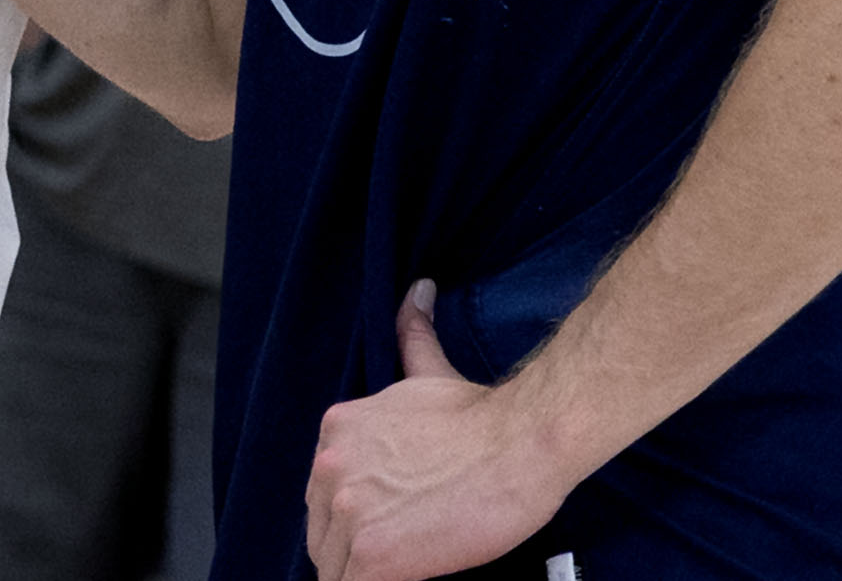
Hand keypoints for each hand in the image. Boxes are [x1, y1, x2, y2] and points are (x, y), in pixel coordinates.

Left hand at [305, 282, 569, 580]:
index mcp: (337, 429)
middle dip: (351, 544)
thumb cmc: (482, 416)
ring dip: (359, 571)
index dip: (353, 513)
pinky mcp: (372, 555)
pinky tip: (403, 577)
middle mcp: (330, 466)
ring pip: (331, 566)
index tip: (387, 518)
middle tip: (399, 546)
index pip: (324, 492)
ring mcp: (347, 512)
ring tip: (402, 563)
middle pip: (322, 530)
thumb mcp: (428, 371)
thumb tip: (418, 290)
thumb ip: (413, 335)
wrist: (520, 442)